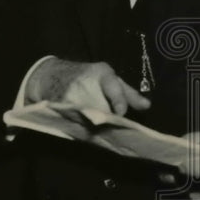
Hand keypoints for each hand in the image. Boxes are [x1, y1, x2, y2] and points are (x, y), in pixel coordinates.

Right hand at [25, 58, 149, 115]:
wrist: (53, 76)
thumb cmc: (89, 76)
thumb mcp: (110, 78)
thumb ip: (129, 93)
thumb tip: (146, 106)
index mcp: (102, 73)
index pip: (112, 86)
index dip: (118, 100)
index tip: (122, 112)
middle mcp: (86, 83)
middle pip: (103, 109)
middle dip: (111, 118)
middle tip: (117, 125)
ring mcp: (72, 96)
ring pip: (91, 118)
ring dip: (99, 125)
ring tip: (103, 124)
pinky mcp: (61, 108)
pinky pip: (79, 122)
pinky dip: (87, 125)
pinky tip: (90, 125)